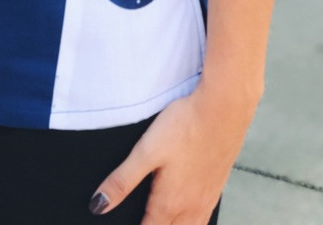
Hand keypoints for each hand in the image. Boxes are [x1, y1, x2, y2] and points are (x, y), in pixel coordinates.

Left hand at [89, 82, 258, 223]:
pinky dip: (192, 222)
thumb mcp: (146, 151)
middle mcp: (191, 207)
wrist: (224, 109)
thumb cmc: (185, 126)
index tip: (121, 224)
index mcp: (169, 203)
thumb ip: (122, 180)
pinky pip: (204, 217)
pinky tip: (188, 211)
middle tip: (141, 218)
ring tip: (162, 219)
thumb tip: (98, 206)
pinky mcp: (217, 186)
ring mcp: (207, 199)